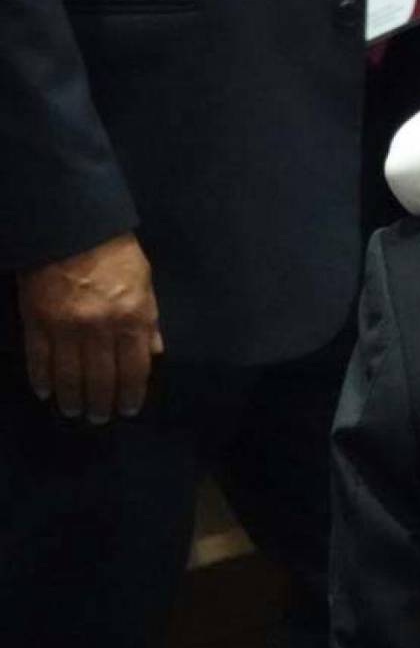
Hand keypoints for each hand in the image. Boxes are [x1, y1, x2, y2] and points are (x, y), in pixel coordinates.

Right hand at [17, 232, 163, 423]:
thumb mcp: (145, 284)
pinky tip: (46, 392)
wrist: (72, 229)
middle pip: (101, 378)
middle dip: (101, 403)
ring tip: (74, 411)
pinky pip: (39, 359)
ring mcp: (66, 327)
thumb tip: (155, 352)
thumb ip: (149, 321)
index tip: (128, 409)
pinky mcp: (37, 321)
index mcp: (132, 319)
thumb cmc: (116, 255)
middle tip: (99, 418)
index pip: (134, 369)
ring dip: (72, 398)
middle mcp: (101, 329)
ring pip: (69, 375)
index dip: (131, 394)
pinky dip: (41, 379)